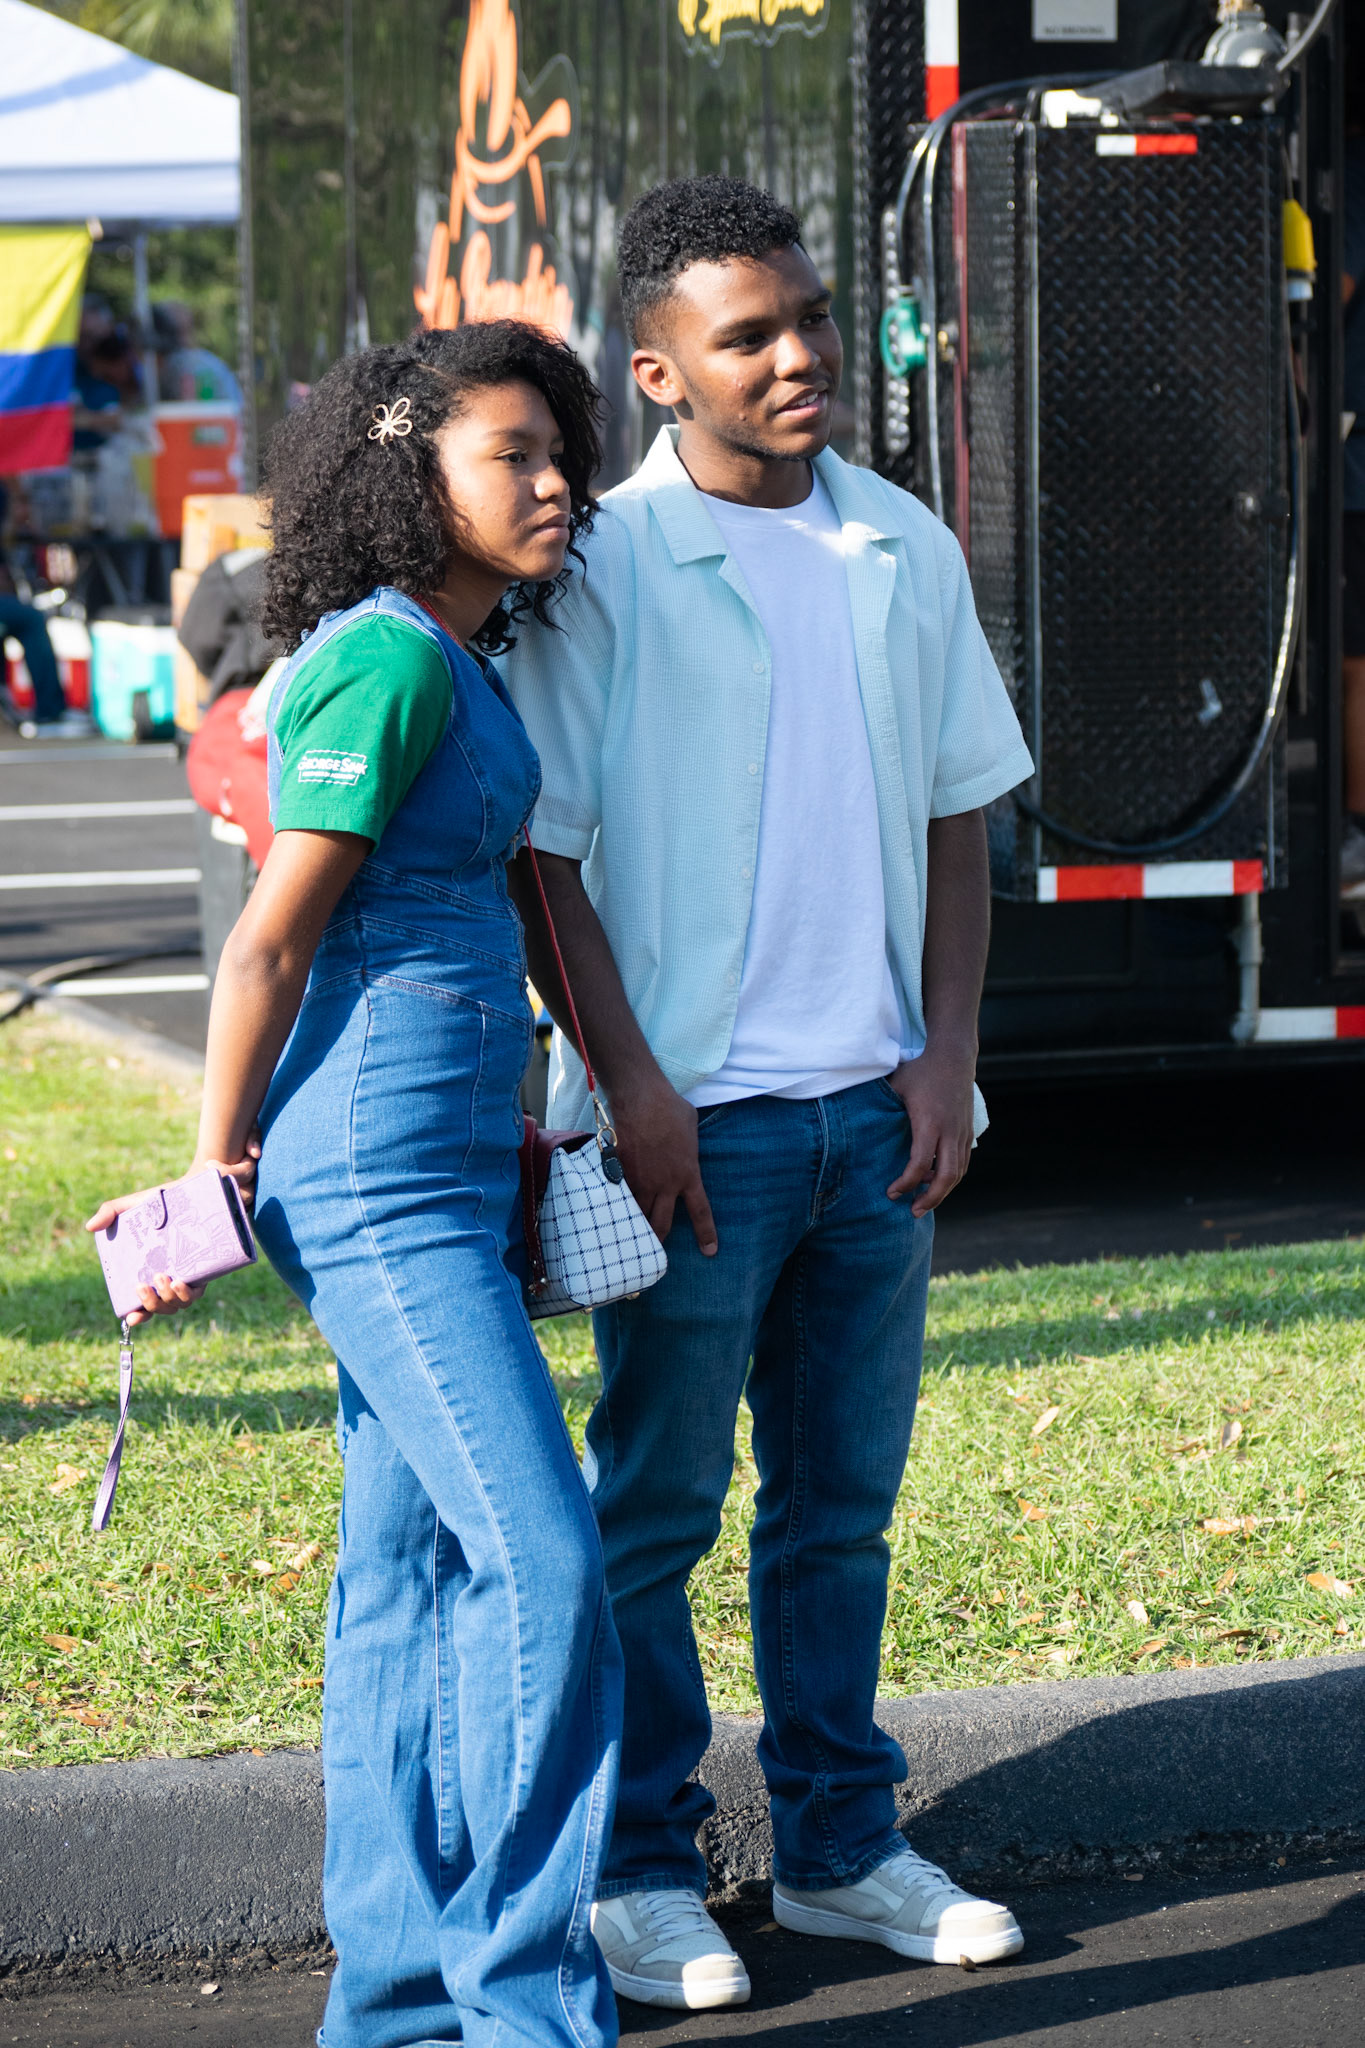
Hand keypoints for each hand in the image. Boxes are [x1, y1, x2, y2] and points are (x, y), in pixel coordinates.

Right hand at [84, 1152, 258, 1325]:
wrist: (192, 1190)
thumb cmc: (158, 1203)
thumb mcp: (132, 1205)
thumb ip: (110, 1212)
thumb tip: (90, 1227)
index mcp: (147, 1273)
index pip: (142, 1304)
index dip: (137, 1316)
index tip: (131, 1318)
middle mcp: (167, 1280)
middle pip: (161, 1307)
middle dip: (152, 1304)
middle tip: (143, 1286)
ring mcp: (186, 1276)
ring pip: (179, 1303)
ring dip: (170, 1299)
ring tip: (163, 1280)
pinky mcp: (204, 1271)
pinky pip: (197, 1292)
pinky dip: (188, 1293)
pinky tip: (180, 1282)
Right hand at [610, 1076, 718, 1254]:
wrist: (641, 1099)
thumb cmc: (671, 1108)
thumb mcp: (692, 1129)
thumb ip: (689, 1148)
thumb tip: (683, 1149)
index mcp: (688, 1174)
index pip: (700, 1211)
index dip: (706, 1234)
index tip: (710, 1252)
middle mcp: (665, 1184)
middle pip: (662, 1224)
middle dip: (658, 1241)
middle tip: (654, 1251)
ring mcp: (640, 1180)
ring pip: (637, 1215)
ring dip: (634, 1226)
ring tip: (628, 1236)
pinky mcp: (620, 1172)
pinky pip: (618, 1196)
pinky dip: (616, 1204)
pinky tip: (609, 1211)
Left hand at [884, 1046, 976, 1215]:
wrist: (954, 1056)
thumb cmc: (921, 1070)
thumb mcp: (896, 1085)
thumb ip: (880, 1105)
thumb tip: (854, 1123)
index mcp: (929, 1122)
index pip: (920, 1163)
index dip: (906, 1183)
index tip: (892, 1193)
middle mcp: (950, 1131)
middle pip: (947, 1176)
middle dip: (931, 1199)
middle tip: (913, 1212)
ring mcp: (962, 1132)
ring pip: (958, 1172)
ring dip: (942, 1191)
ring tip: (922, 1202)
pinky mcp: (968, 1131)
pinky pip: (963, 1162)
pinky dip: (950, 1176)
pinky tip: (934, 1181)